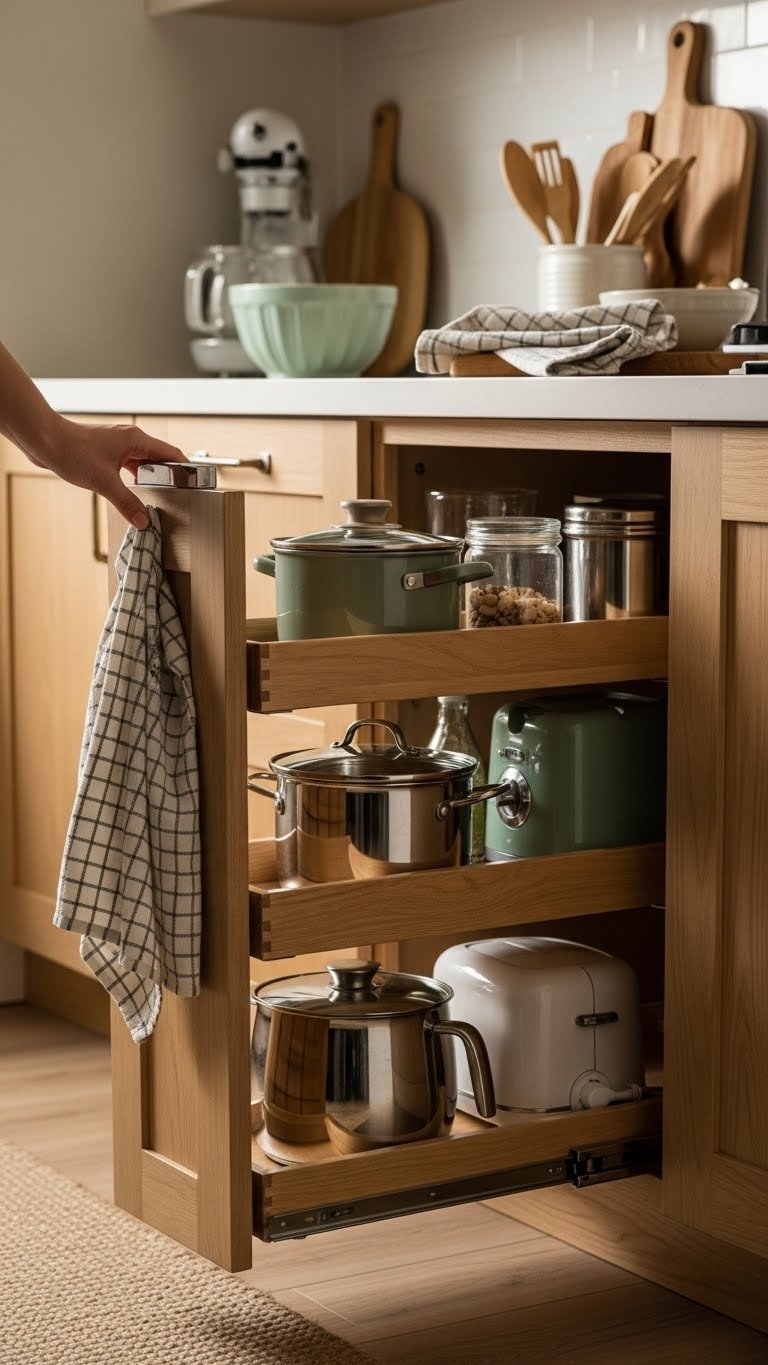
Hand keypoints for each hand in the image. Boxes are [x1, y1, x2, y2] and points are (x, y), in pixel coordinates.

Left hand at [32, 417, 185, 528]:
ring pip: (142, 461)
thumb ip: (127, 503)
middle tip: (178, 494)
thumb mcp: (104, 483)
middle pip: (158, 458)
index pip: (171, 453)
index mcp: (136, 440)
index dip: (184, 468)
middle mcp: (130, 439)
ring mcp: (117, 444)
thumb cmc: (72, 451)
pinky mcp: (105, 450)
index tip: (194, 483)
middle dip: (169, 475)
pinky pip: (128, 464)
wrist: (44, 440)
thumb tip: (144, 521)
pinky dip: (134, 476)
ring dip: (150, 476)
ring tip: (159, 494)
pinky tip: (133, 489)